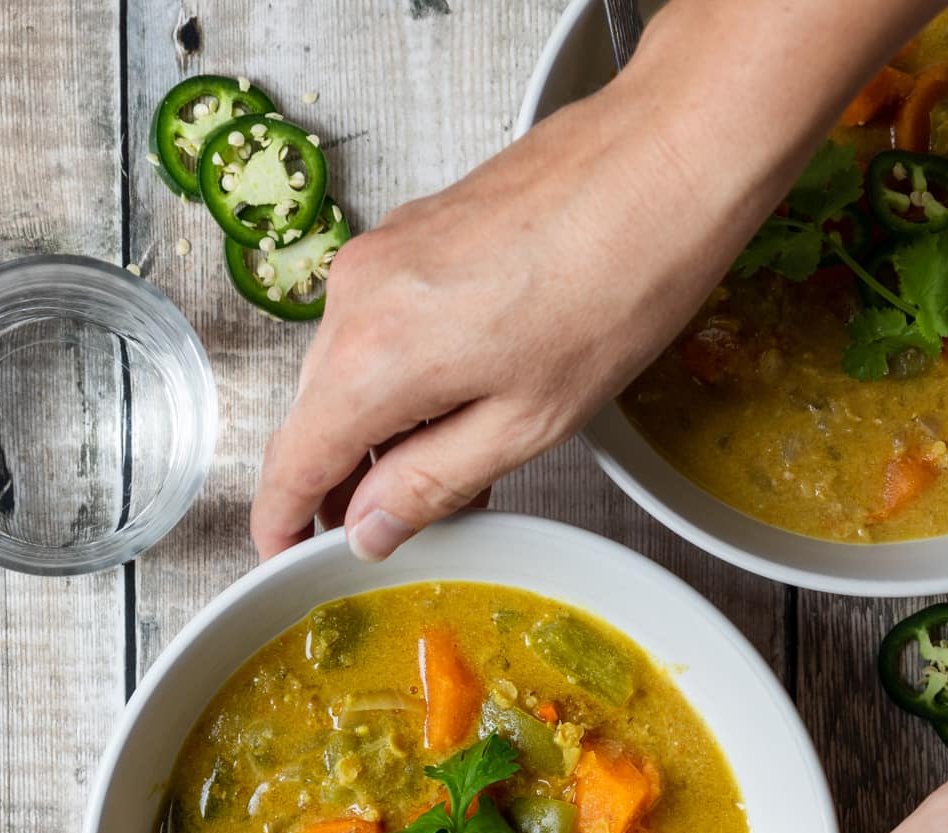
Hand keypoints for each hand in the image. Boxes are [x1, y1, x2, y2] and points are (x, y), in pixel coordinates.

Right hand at [250, 0, 935, 561]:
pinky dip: (403, 378)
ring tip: (450, 474)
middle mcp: (355, 298)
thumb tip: (369, 528)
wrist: (664, 157)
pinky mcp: (411, 232)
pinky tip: (463, 402)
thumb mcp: (526, 424)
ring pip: (349, 371)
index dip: (283, 524)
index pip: (293, 463)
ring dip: (382, 431)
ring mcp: (380, 255)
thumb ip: (432, 484)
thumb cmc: (617, 284)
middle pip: (317, 418)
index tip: (288, 560)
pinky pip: (380, 326)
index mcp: (372, 359)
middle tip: (395, 536)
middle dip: (345, 483)